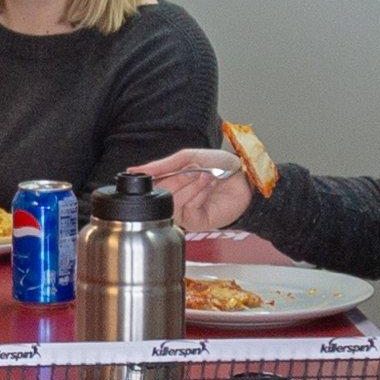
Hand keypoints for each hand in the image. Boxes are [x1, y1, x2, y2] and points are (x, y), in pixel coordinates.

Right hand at [127, 147, 253, 236]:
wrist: (244, 179)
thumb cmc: (220, 167)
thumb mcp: (187, 157)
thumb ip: (162, 165)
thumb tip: (135, 170)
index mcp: (171, 184)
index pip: (152, 184)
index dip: (155, 176)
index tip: (163, 169)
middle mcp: (175, 199)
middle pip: (160, 194)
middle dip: (178, 179)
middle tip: (193, 170)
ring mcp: (184, 212)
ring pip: (172, 202)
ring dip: (189, 186)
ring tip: (204, 176)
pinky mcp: (195, 222)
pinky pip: (186, 210)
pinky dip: (197, 195)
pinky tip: (208, 188)